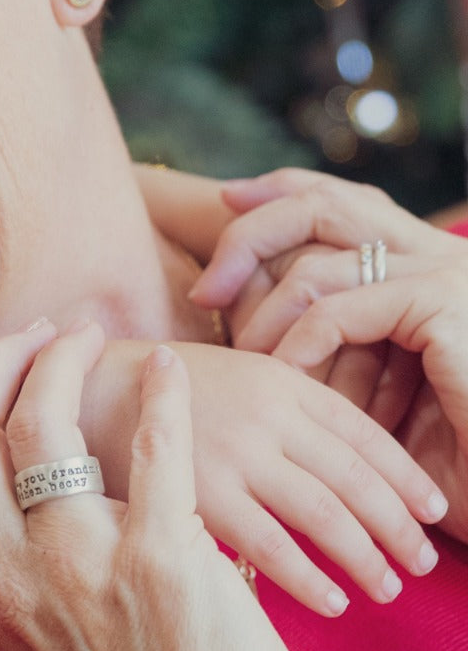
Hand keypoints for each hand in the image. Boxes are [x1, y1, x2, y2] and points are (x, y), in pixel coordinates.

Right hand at [0, 321, 319, 650]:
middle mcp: (13, 582)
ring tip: (90, 341)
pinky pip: (153, 450)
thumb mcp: (33, 646)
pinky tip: (166, 369)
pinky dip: (161, 395)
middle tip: (29, 336)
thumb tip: (0, 484)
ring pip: (39, 426)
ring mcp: (83, 570)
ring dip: (62, 362)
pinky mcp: (163, 563)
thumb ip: (3, 571)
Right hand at [164, 340, 444, 616]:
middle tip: (423, 563)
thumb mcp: (230, 374)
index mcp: (282, 381)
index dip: (408, 477)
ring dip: (366, 556)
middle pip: (357, 478)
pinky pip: (272, 548)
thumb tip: (331, 453)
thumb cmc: (156, 390)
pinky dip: (310, 579)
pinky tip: (333, 602)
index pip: (367, 434)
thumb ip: (282, 407)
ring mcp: (236, 455)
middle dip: (399, 526)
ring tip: (388, 588)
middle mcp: (269, 416)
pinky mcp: (201, 495)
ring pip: (326, 515)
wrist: (83, 390)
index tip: (435, 511)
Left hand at [189, 169, 466, 538]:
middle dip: (250, 237)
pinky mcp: (445, 307)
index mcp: (423, 262)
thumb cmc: (436, 458)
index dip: (279, 192)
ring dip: (266, 318)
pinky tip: (281, 378)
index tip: (226, 199)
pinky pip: (338, 313)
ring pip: (318, 266)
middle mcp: (438, 255)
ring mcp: (446, 276)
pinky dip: (298, 346)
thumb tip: (236, 320)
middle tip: (206, 291)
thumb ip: (323, 341)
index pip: (341, 200)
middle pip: (323, 204)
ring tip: (243, 359)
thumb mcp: (368, 385)